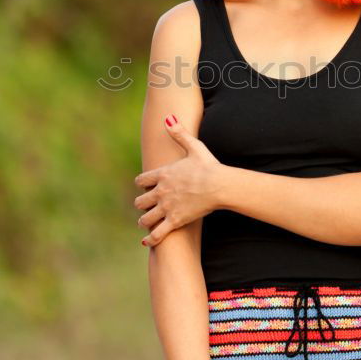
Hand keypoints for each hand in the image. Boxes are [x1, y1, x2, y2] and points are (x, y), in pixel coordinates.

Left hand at [134, 114, 225, 245]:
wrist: (220, 185)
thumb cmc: (208, 166)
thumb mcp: (194, 147)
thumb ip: (179, 133)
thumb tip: (168, 117)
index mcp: (163, 174)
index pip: (141, 180)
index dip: (143, 184)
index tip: (146, 187)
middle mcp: (161, 191)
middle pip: (140, 201)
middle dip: (142, 204)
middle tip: (147, 206)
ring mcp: (167, 207)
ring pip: (145, 218)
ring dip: (144, 221)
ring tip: (145, 223)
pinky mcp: (175, 221)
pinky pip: (157, 234)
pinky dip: (150, 239)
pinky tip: (146, 242)